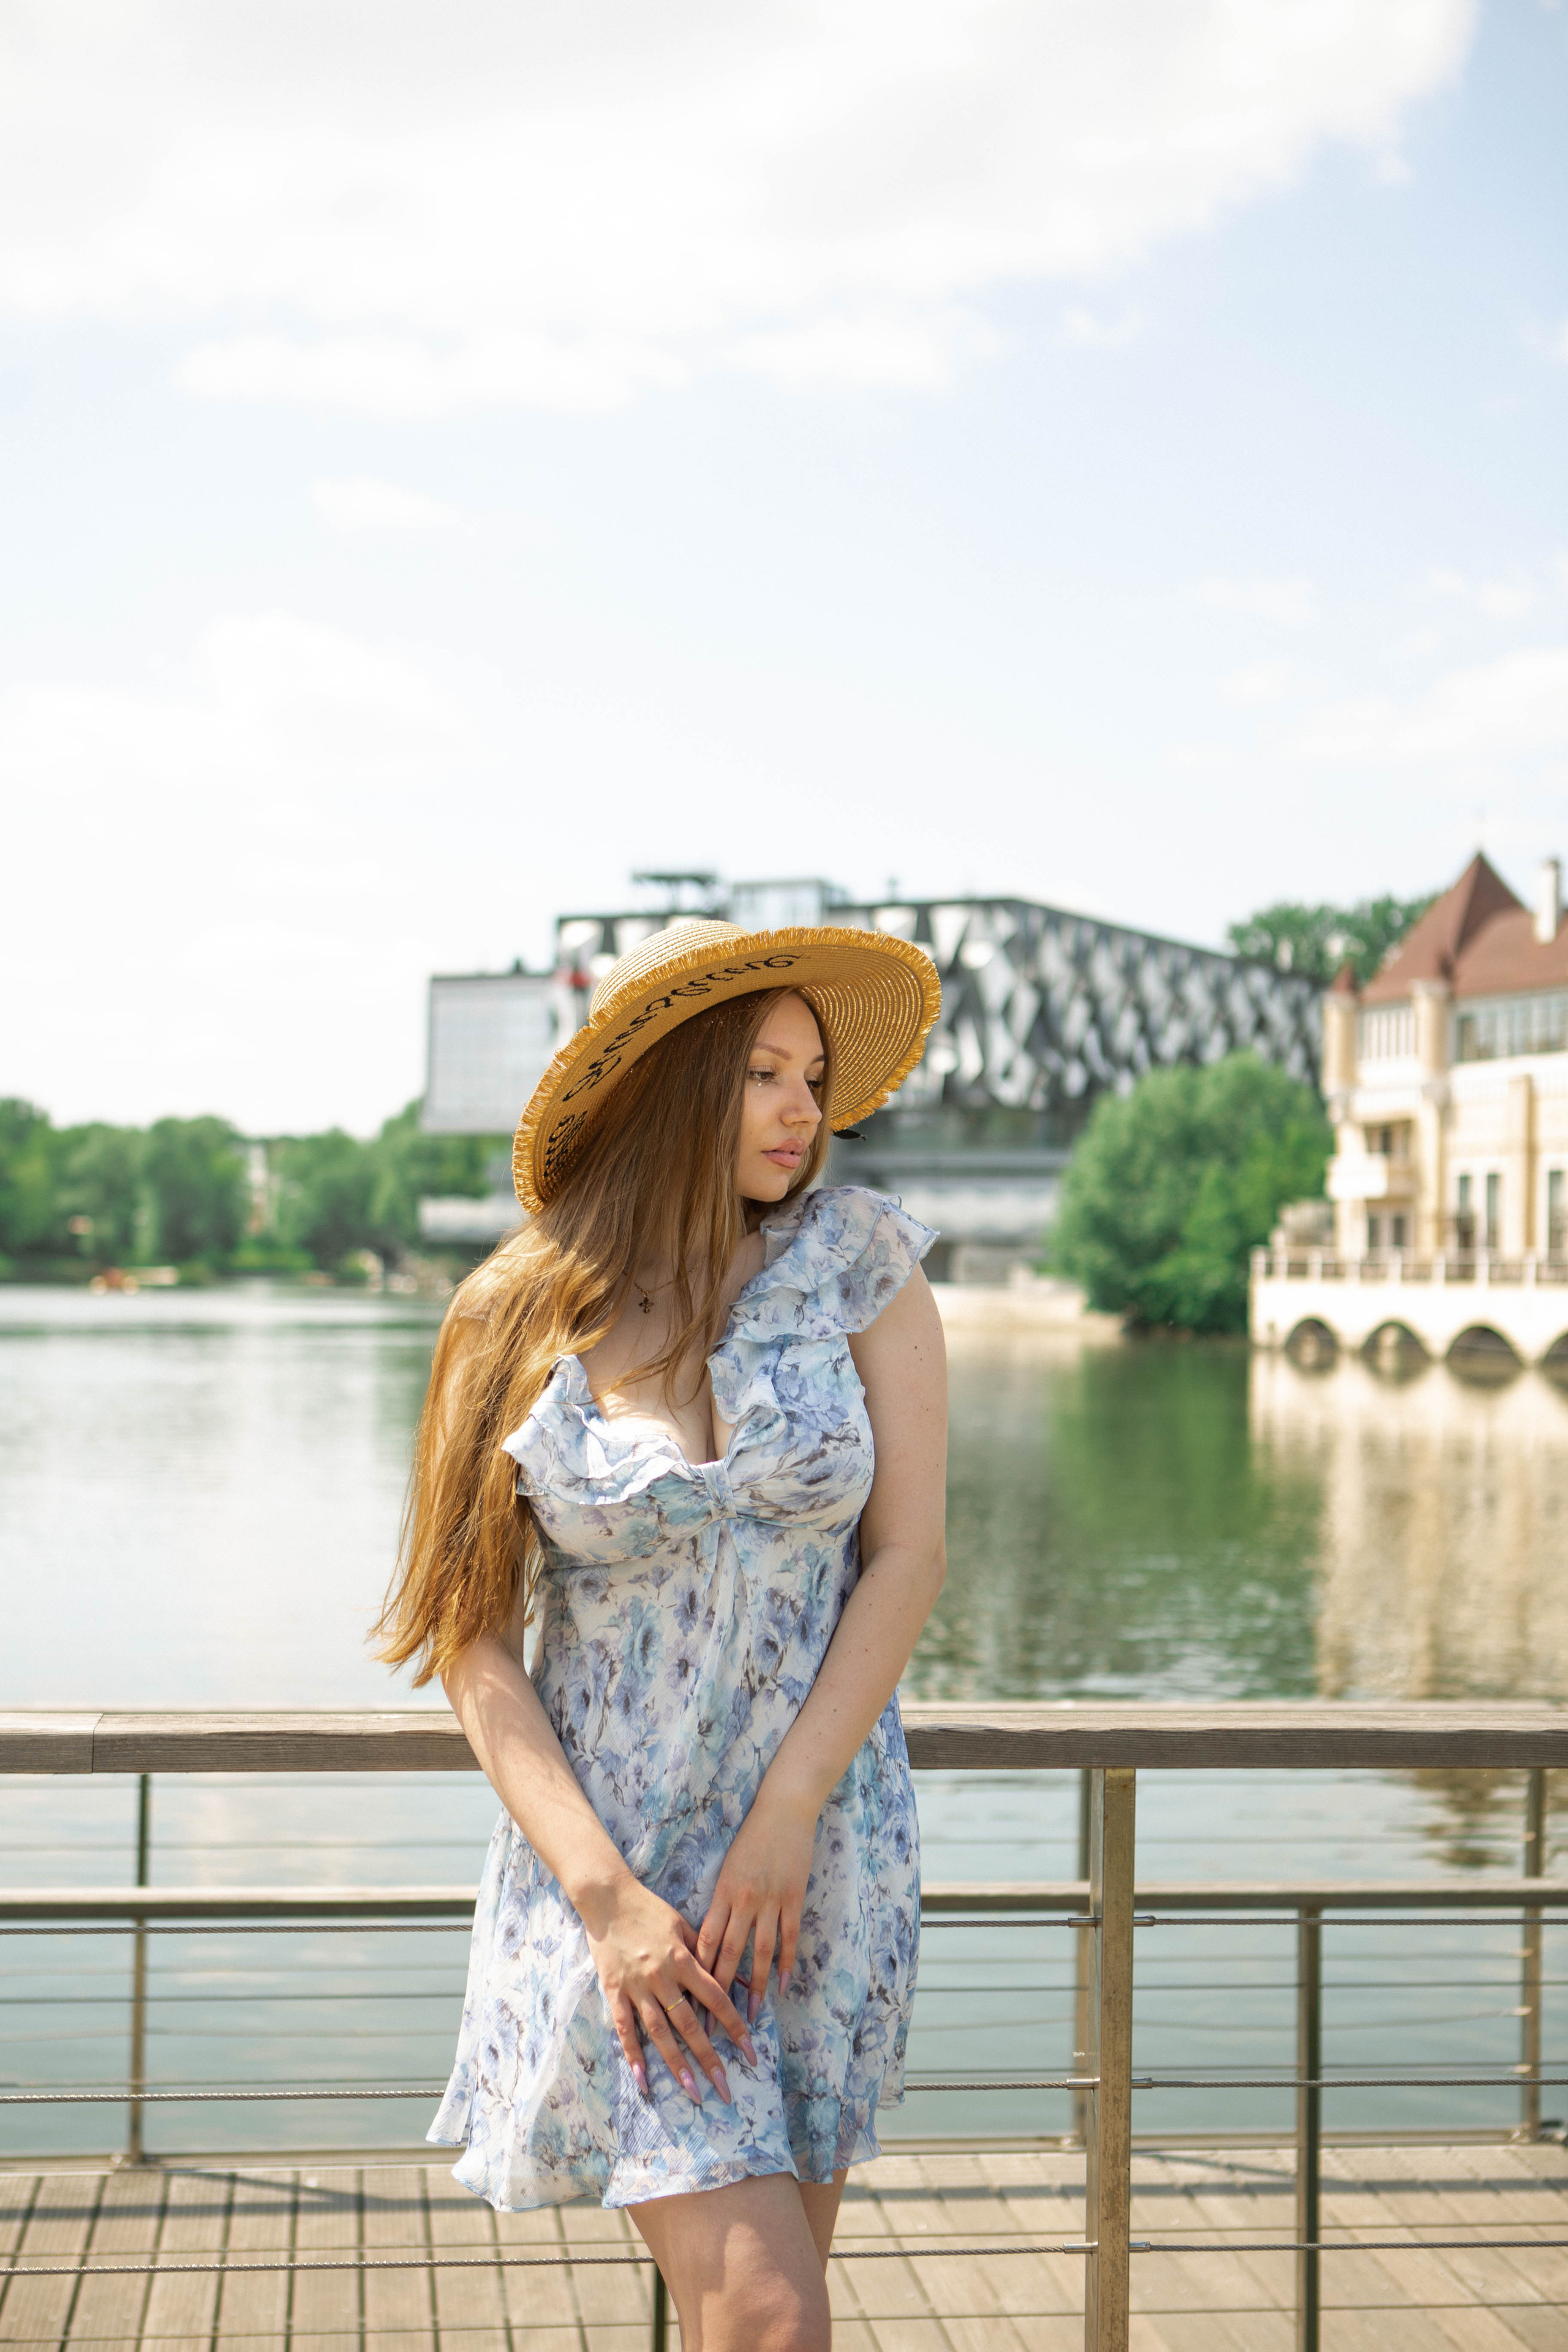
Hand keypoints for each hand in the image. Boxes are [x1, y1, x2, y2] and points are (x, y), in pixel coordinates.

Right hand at [579, 1873, 756, 2106]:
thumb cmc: (650, 1910)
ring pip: (660, 2032)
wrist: (608, 1898)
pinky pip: (625, 2029)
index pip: (715, 1998)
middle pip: (689, 2024)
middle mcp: (662, 1976)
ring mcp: (636, 1986)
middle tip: (725, 2089)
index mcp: (683, 1958)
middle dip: (709, 2058)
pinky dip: (634, 2056)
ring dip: (677, 2064)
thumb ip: (705, 1953)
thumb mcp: (683, 1925)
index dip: (734, 2026)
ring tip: (693, 2092)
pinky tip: (644, 2081)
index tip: (750, 2051)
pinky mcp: (614, 1991)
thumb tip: (733, 1979)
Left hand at [697, 1788, 818, 2024]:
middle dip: (719, 1993)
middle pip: (729, 1954)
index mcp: (723, 1892)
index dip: (698, 1973)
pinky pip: (789, 1938)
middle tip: (712, 2026)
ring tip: (749, 2017)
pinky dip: (786, 1964)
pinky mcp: (794, 1898)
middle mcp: (744, 1900)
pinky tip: (783, 1986)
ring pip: (760, 1952)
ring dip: (754, 1987)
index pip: (706, 1942)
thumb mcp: (728, 1868)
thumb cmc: (751, 1837)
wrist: (783, 1809)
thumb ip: (721, 1901)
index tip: (689, 2000)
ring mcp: (771, 1900)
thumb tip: (708, 1937)